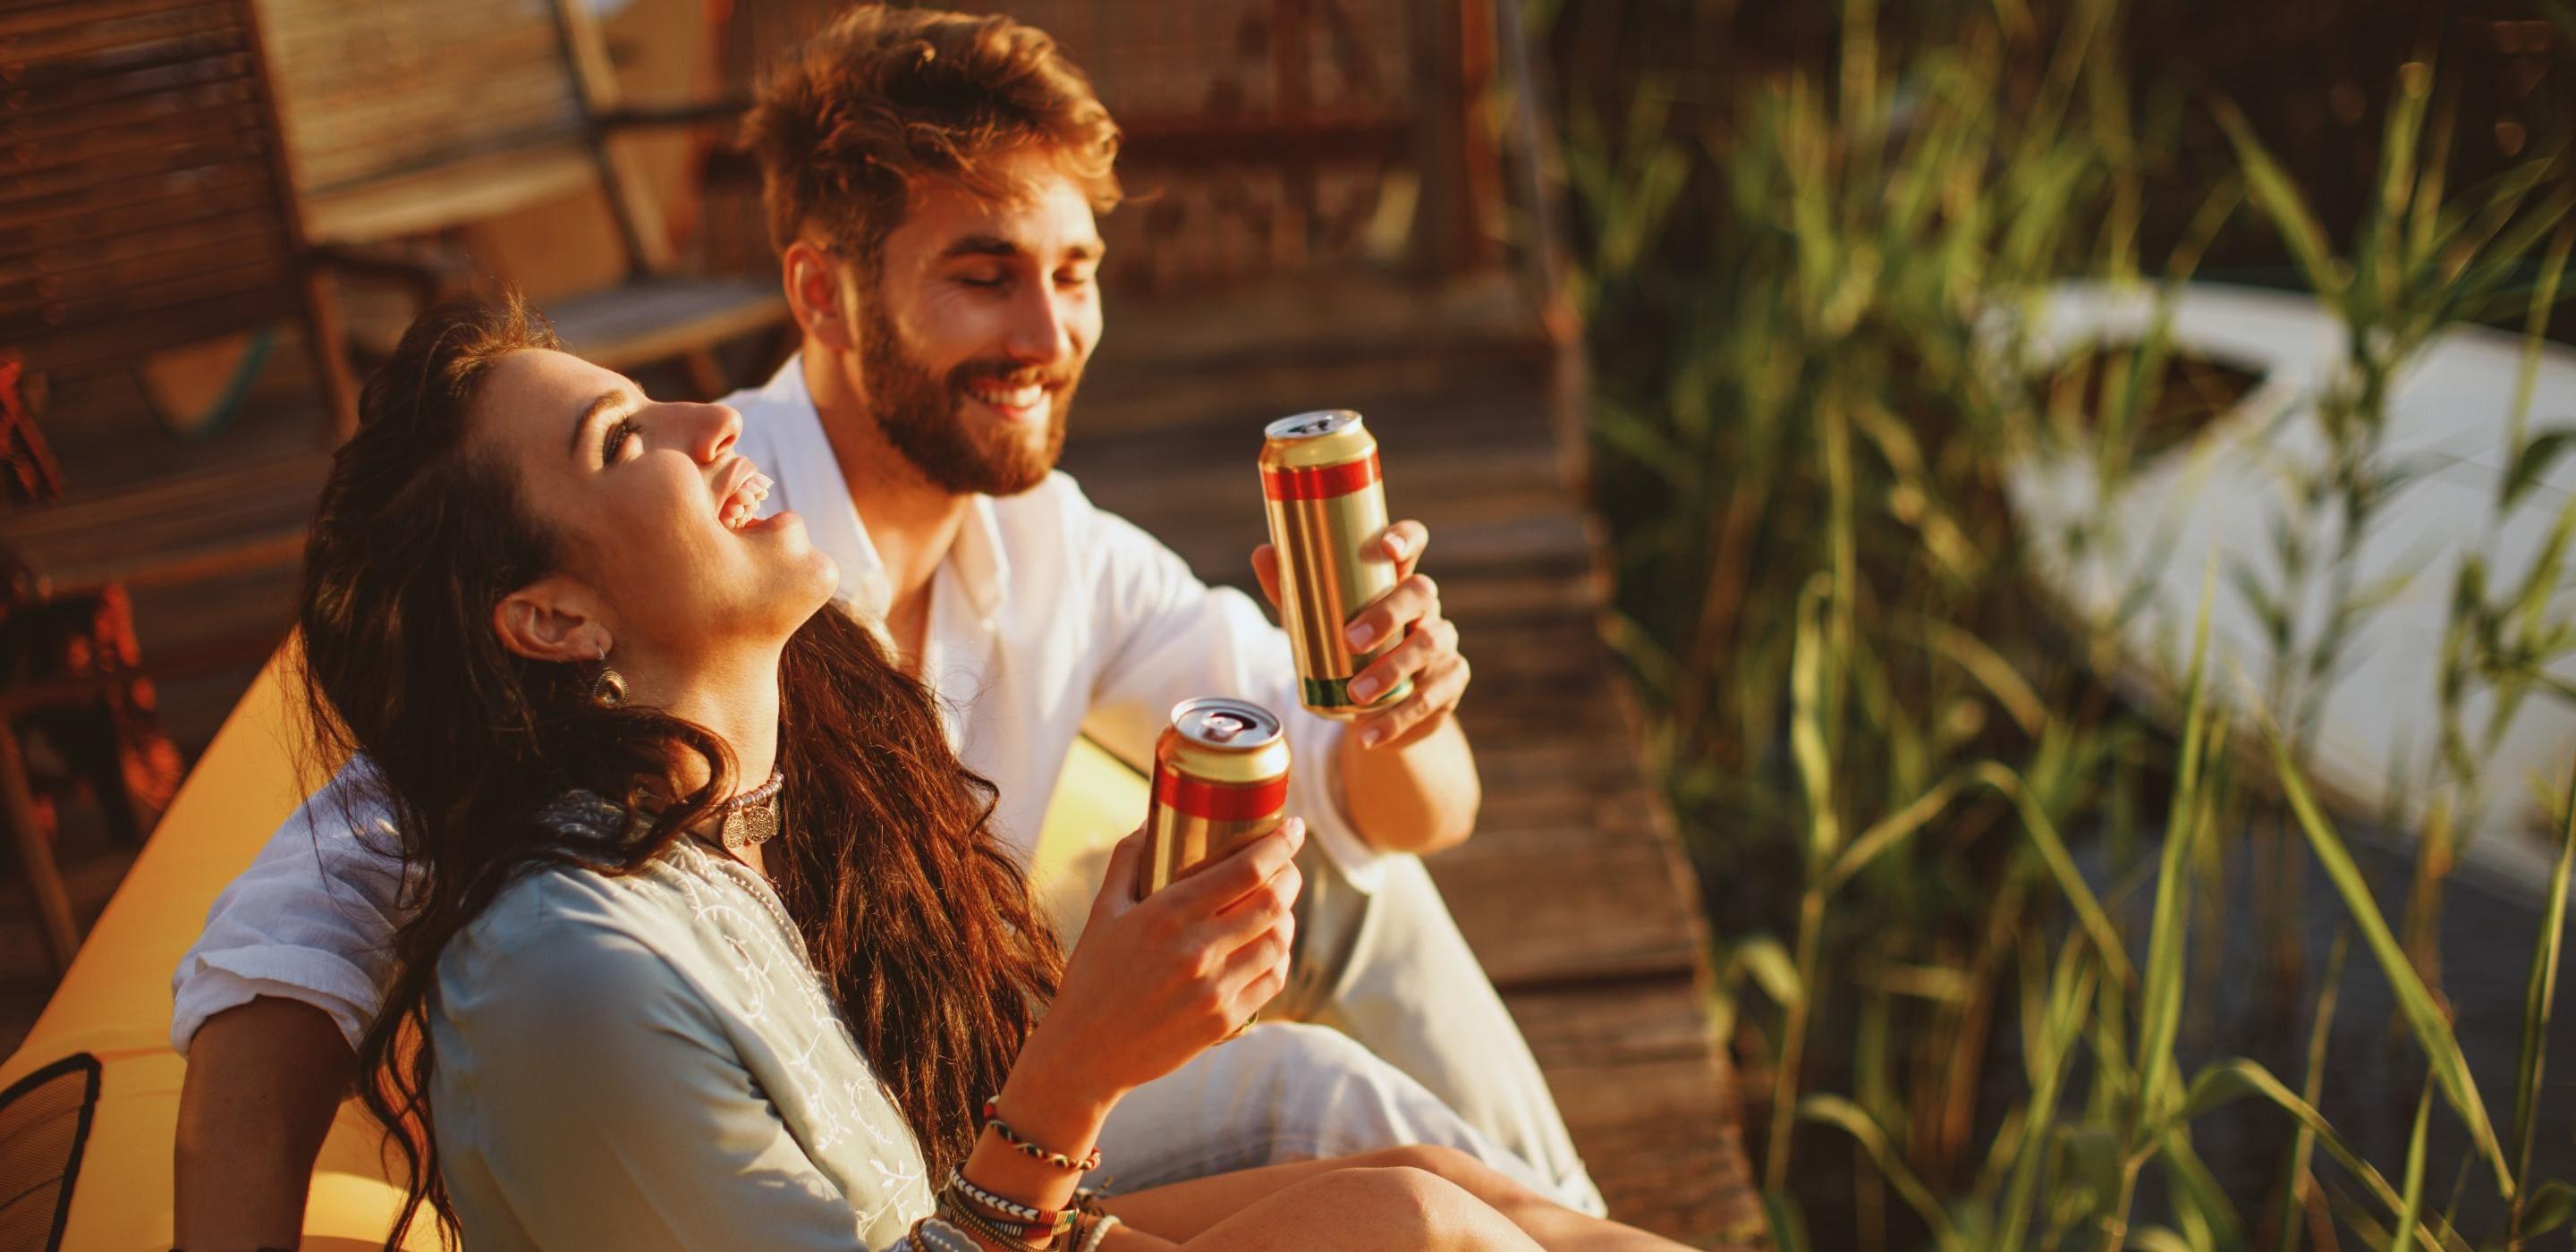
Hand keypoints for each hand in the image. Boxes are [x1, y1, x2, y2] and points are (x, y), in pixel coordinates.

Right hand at [1016, 819, 1304, 1106]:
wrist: (1084, 1053)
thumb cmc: (1092, 977)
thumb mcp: (1102, 911)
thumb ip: (1128, 860)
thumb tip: (1150, 818)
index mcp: (1167, 914)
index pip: (1246, 870)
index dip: (1279, 845)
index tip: (1294, 828)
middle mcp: (1196, 950)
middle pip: (1272, 901)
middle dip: (1290, 875)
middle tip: (1288, 865)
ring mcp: (1214, 989)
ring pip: (1279, 941)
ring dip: (1288, 917)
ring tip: (1280, 906)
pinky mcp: (1224, 1021)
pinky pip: (1272, 980)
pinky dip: (1280, 957)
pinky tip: (1272, 947)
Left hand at [1253, 519, 1467, 749]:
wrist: (1375, 712)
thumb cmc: (1344, 652)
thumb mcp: (1316, 622)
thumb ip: (1293, 592)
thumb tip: (1263, 552)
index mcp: (1395, 580)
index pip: (1412, 543)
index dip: (1406, 537)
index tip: (1388, 548)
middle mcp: (1426, 607)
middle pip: (1421, 594)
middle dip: (1387, 615)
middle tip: (1350, 640)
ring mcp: (1442, 644)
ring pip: (1428, 647)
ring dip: (1392, 671)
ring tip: (1357, 696)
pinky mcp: (1449, 683)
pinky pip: (1431, 699)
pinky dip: (1398, 719)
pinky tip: (1370, 735)